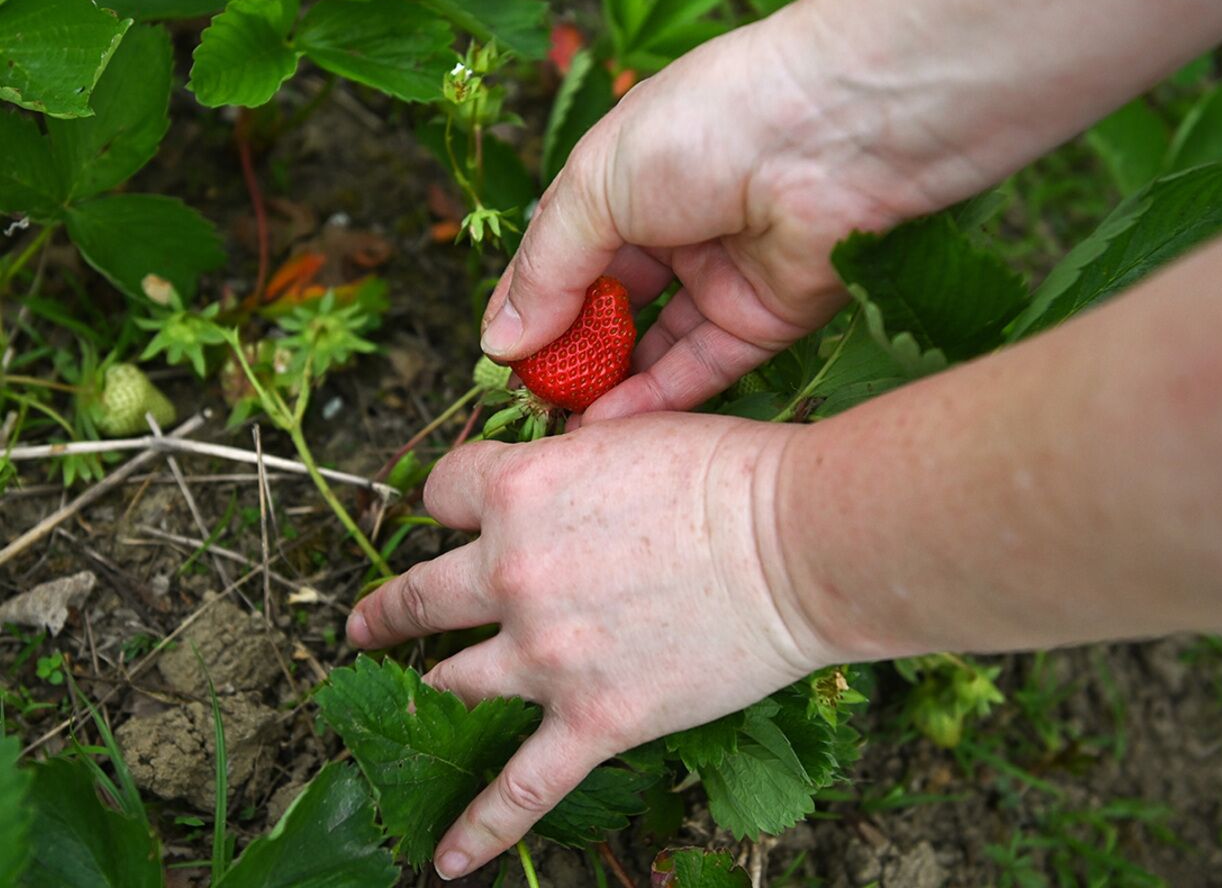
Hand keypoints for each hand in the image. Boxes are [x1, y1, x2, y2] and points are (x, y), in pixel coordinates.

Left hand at [346, 413, 833, 878]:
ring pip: (453, 682)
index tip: (449, 514)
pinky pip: (521, 789)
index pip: (439, 492)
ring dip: (426, 689)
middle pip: (420, 594)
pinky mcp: (594, 722)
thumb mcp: (631, 433)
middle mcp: (513, 573)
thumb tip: (554, 460)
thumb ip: (570, 457)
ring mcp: (546, 655)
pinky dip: (480, 827)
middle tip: (368, 622)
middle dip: (390, 608)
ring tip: (409, 698)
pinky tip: (446, 858)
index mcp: (518, 491)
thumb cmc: (730, 474)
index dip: (444, 502)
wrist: (796, 544)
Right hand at [478, 2, 933, 421]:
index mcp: (630, 180)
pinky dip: (658, 397)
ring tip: (561, 424)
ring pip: (657, 343)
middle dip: (570, 352)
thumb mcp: (596, 188)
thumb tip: (499, 340)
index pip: (566, 253)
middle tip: (530, 401)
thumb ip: (547, 269)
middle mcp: (676, 228)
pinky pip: (705, 366)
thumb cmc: (704, 129)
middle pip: (610, 304)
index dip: (531, 303)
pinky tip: (608, 425)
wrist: (833, 131)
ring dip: (610, 384)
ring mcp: (723, 274)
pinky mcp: (767, 317)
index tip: (498, 357)